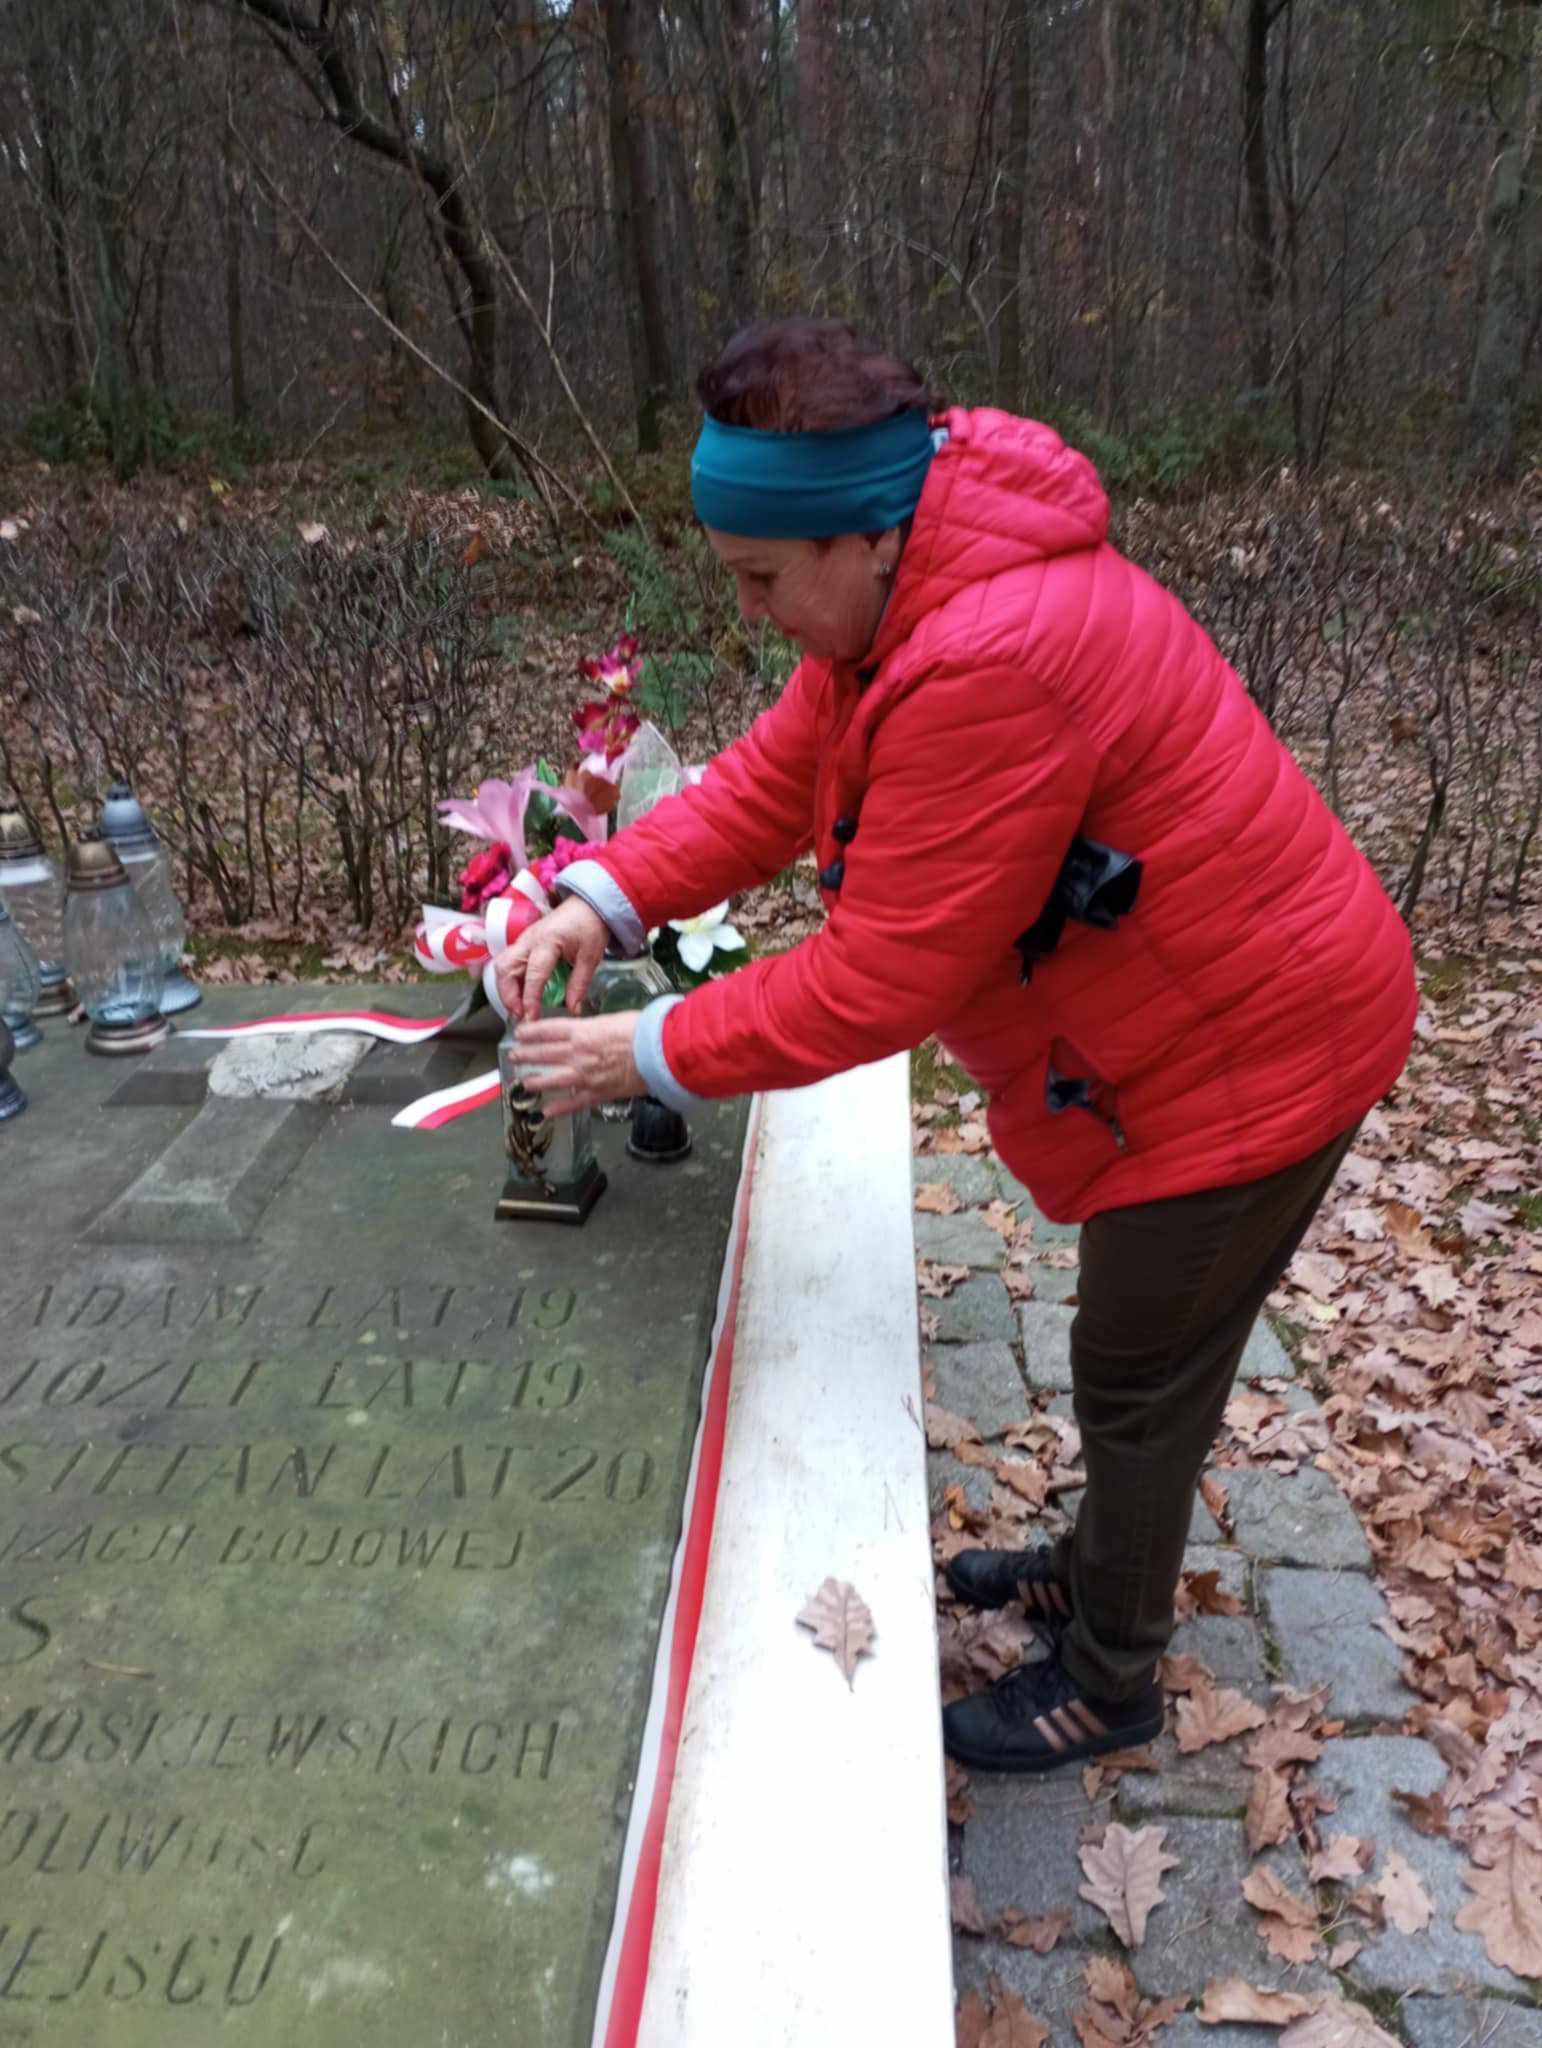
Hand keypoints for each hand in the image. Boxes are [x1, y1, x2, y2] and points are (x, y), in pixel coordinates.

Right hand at [494, 896, 607, 1021]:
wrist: (587, 905)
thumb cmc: (589, 927)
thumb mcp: (590, 957)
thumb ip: (580, 984)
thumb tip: (573, 1009)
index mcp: (548, 941)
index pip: (533, 974)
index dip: (530, 998)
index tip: (532, 1017)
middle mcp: (529, 940)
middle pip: (505, 968)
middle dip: (508, 995)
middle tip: (521, 1014)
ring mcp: (523, 941)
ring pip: (501, 966)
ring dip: (506, 989)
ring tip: (520, 1007)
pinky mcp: (523, 944)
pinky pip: (508, 963)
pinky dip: (510, 981)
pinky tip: (522, 994)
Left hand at [514, 1011, 643, 1115]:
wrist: (661, 1053)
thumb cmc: (644, 1031)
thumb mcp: (614, 1019)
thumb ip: (596, 1027)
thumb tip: (589, 1030)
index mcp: (582, 1031)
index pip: (548, 1030)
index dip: (531, 1032)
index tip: (519, 1034)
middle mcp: (577, 1054)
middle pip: (544, 1054)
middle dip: (527, 1055)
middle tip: (514, 1056)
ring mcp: (585, 1076)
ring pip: (552, 1079)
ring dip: (535, 1082)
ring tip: (524, 1083)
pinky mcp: (597, 1093)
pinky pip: (573, 1103)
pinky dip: (558, 1108)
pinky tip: (546, 1112)